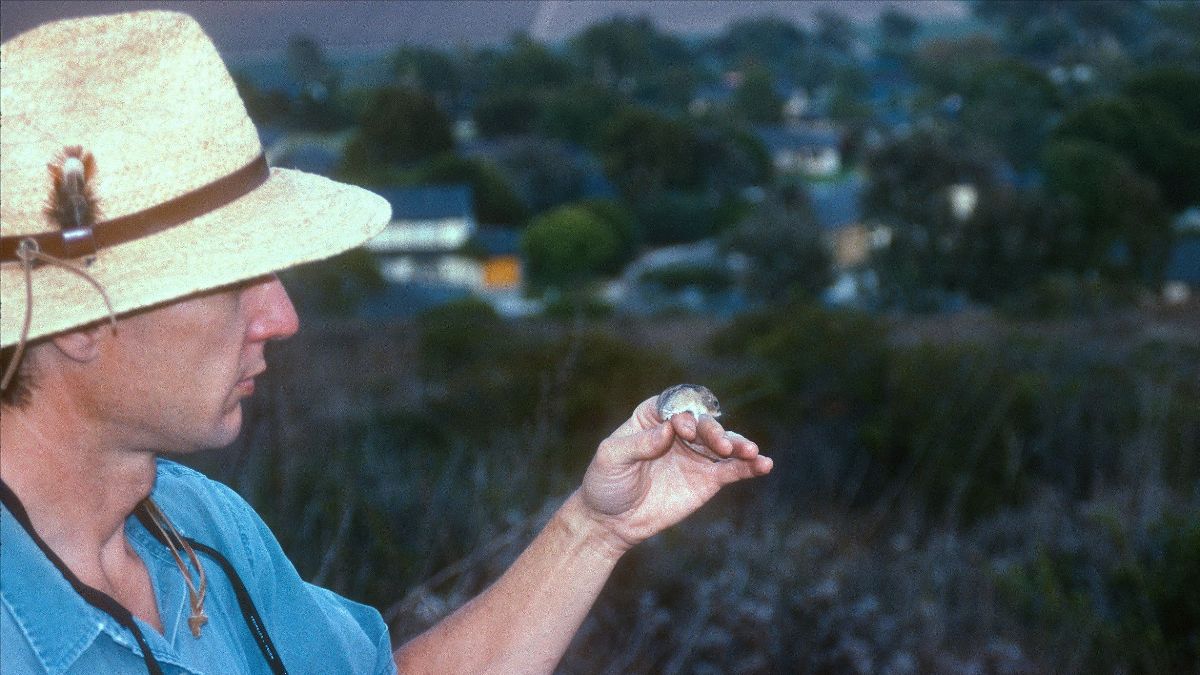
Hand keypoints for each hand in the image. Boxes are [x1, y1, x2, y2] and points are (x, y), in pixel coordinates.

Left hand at [575, 395, 771, 554]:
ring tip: (752, 451)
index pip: (675, 406)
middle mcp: (679, 431)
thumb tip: (668, 431)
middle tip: (721, 446)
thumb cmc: (606, 482)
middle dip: (714, 432)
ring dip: (739, 445)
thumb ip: (638, 443)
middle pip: (704, 423)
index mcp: (653, 417)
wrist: (612, 520)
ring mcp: (696, 454)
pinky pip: (732, 470)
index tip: (684, 430)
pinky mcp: (707, 479)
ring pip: (723, 444)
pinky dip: (749, 466)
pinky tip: (764, 465)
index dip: (684, 415)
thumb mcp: (611, 458)